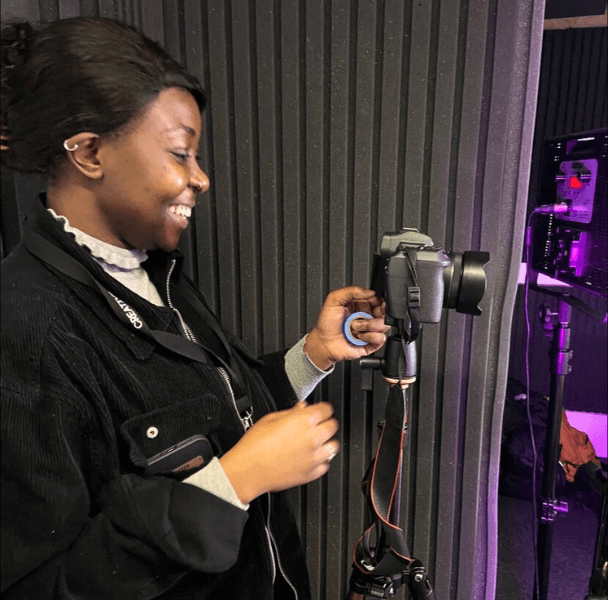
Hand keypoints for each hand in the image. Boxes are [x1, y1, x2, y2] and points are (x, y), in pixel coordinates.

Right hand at [219, 401, 338, 503]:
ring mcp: (314, 457)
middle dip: (326, 422)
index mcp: (302, 421)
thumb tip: (302, 406)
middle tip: (318, 424)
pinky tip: (311, 457)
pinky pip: (326, 465)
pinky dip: (321, 460)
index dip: (323, 408)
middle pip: (333, 425)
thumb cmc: (254, 445)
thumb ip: (291, 412)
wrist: (247, 471)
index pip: (326, 409)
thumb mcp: (270, 419)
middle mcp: (312, 438)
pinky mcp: (311, 473)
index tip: (320, 410)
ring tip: (316, 442)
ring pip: (334, 446)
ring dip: (327, 442)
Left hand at [304, 286, 389, 369]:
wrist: (323, 343)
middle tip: (365, 315)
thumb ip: (352, 290)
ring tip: (356, 327)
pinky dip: (371, 336)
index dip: (377, 300)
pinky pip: (381, 338)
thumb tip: (371, 292)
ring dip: (369, 325)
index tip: (372, 301)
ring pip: (385, 325)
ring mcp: (370, 330)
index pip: (378, 299)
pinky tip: (360, 336)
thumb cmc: (326, 324)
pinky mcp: (371, 343)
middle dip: (377, 312)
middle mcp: (367, 317)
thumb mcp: (334, 299)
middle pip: (385, 312)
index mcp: (361, 305)